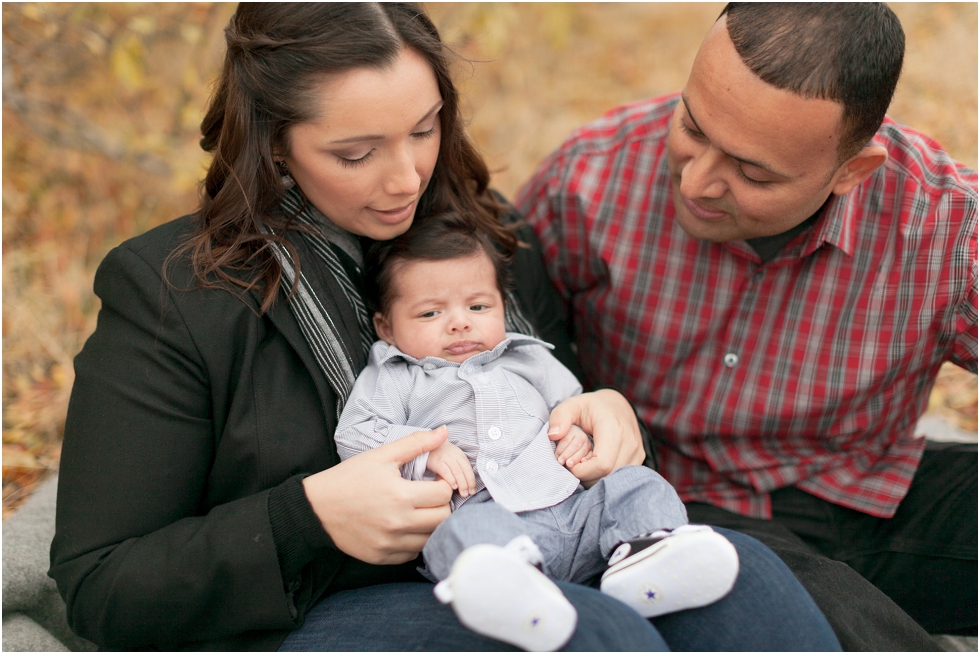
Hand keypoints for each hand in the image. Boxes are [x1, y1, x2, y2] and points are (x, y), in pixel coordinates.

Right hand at [302, 426, 453, 564]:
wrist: (317, 508)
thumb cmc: (349, 478)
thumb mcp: (381, 455)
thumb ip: (415, 443)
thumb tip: (444, 432)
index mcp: (400, 496)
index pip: (444, 494)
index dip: (443, 484)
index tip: (434, 481)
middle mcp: (398, 523)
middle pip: (442, 519)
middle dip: (441, 505)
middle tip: (429, 496)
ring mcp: (390, 543)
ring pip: (431, 539)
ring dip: (430, 525)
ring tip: (418, 511)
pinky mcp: (382, 557)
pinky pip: (412, 554)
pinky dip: (414, 541)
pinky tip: (405, 526)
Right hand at [426, 433, 476, 497]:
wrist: (430, 445)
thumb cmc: (444, 455)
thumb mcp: (455, 458)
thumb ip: (461, 468)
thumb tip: (468, 485)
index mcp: (461, 457)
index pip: (469, 469)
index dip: (472, 481)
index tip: (472, 491)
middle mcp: (455, 457)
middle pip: (463, 471)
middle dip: (467, 484)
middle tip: (467, 494)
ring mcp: (446, 459)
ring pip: (456, 472)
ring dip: (461, 484)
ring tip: (463, 493)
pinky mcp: (437, 462)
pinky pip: (445, 471)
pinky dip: (450, 479)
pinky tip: (453, 486)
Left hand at [547, 389, 643, 486]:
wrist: (618, 405)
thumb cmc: (592, 407)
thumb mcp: (572, 405)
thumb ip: (559, 417)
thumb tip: (553, 435)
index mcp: (614, 429)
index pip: (602, 464)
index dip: (582, 471)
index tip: (569, 464)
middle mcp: (631, 442)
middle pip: (607, 475)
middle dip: (586, 476)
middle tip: (573, 465)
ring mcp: (637, 452)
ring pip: (613, 479)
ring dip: (594, 478)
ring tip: (583, 464)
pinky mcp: (639, 459)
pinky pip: (619, 476)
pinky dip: (604, 476)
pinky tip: (594, 465)